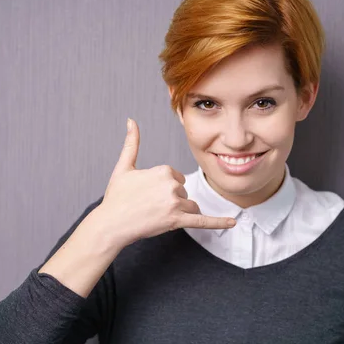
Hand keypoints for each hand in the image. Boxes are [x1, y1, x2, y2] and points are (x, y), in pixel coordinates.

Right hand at [96, 118, 236, 246]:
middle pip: (184, 191)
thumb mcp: (124, 167)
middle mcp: (172, 185)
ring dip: (179, 211)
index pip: (176, 177)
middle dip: (171, 199)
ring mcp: (175, 204)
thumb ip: (132, 143)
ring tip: (157, 215)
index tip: (148, 193)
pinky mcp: (177, 221)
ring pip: (191, 205)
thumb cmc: (116, 196)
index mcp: (163, 170)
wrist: (111, 224)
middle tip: (149, 206)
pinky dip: (219, 223)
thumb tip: (131, 120)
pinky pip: (202, 221)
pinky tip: (232, 223)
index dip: (164, 187)